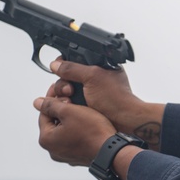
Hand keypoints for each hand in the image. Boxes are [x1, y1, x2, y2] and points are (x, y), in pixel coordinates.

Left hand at [34, 84, 116, 166]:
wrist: (112, 151)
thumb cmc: (92, 132)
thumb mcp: (69, 111)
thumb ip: (51, 105)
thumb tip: (38, 102)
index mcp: (46, 139)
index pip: (44, 113)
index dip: (52, 98)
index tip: (58, 89)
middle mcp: (53, 150)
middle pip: (53, 122)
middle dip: (61, 109)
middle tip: (71, 98)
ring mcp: (65, 155)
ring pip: (63, 131)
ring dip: (70, 119)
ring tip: (80, 109)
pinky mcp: (78, 157)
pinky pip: (73, 139)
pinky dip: (77, 130)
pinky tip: (87, 123)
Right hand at [48, 58, 164, 147]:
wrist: (124, 120)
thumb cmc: (116, 98)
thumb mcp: (92, 77)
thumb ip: (72, 68)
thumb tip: (56, 65)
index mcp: (99, 65)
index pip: (75, 58)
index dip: (64, 64)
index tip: (58, 70)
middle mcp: (94, 77)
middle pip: (68, 75)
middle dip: (64, 82)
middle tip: (69, 90)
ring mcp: (90, 91)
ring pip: (67, 88)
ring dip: (64, 93)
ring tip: (69, 100)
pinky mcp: (87, 103)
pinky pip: (71, 100)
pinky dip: (68, 102)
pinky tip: (70, 105)